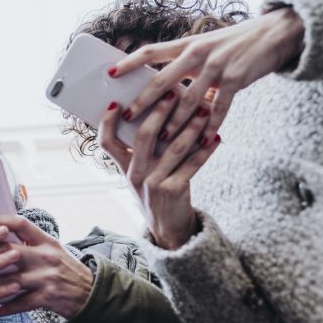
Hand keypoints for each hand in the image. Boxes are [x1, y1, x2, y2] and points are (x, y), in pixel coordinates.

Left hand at [0, 215, 92, 318]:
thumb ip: (29, 241)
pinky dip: (4, 308)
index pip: (20, 223)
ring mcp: (47, 277)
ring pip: (10, 279)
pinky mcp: (47, 297)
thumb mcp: (51, 249)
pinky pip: (20, 303)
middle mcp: (46, 256)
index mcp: (46, 240)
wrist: (90, 294)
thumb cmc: (65, 269)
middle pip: (9, 251)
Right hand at [98, 92, 220, 249]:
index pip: (106, 142)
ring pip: (173, 147)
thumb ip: (143, 151)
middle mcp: (135, 174)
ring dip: (191, 126)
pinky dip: (206, 150)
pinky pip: (193, 165)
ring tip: (204, 110)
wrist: (168, 229)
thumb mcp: (141, 174)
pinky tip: (216, 138)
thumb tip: (157, 114)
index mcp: (124, 167)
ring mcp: (153, 183)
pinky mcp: (174, 190)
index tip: (116, 102)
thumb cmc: (156, 193)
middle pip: (143, 136)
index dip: (107, 122)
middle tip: (172, 93)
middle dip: (158, 111)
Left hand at [111, 8, 304, 145]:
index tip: (110, 73)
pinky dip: (210, 126)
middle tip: (128, 116)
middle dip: (144, 100)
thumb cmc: (235, 43)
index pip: (151, 51)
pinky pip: (219, 108)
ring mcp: (217, 66)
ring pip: (189, 99)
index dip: (129, 62)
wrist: (275, 33)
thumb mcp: (207, 46)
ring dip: (174, 122)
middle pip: (163, 80)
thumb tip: (162, 87)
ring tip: (161, 139)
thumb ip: (186, 64)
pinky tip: (203, 140)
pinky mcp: (235, 79)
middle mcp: (198, 53)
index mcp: (187, 44)